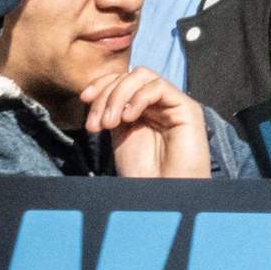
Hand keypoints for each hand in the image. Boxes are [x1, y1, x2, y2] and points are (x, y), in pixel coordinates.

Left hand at [87, 65, 213, 179]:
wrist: (164, 193)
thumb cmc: (144, 174)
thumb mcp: (119, 136)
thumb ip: (112, 112)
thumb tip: (96, 95)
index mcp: (142, 108)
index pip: (121, 80)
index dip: (100, 85)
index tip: (84, 99)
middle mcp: (158, 103)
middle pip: (128, 76)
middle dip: (106, 95)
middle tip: (97, 123)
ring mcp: (172, 103)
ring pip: (141, 76)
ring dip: (118, 95)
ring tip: (110, 123)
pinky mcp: (186, 107)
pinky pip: (158, 86)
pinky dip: (138, 98)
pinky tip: (128, 118)